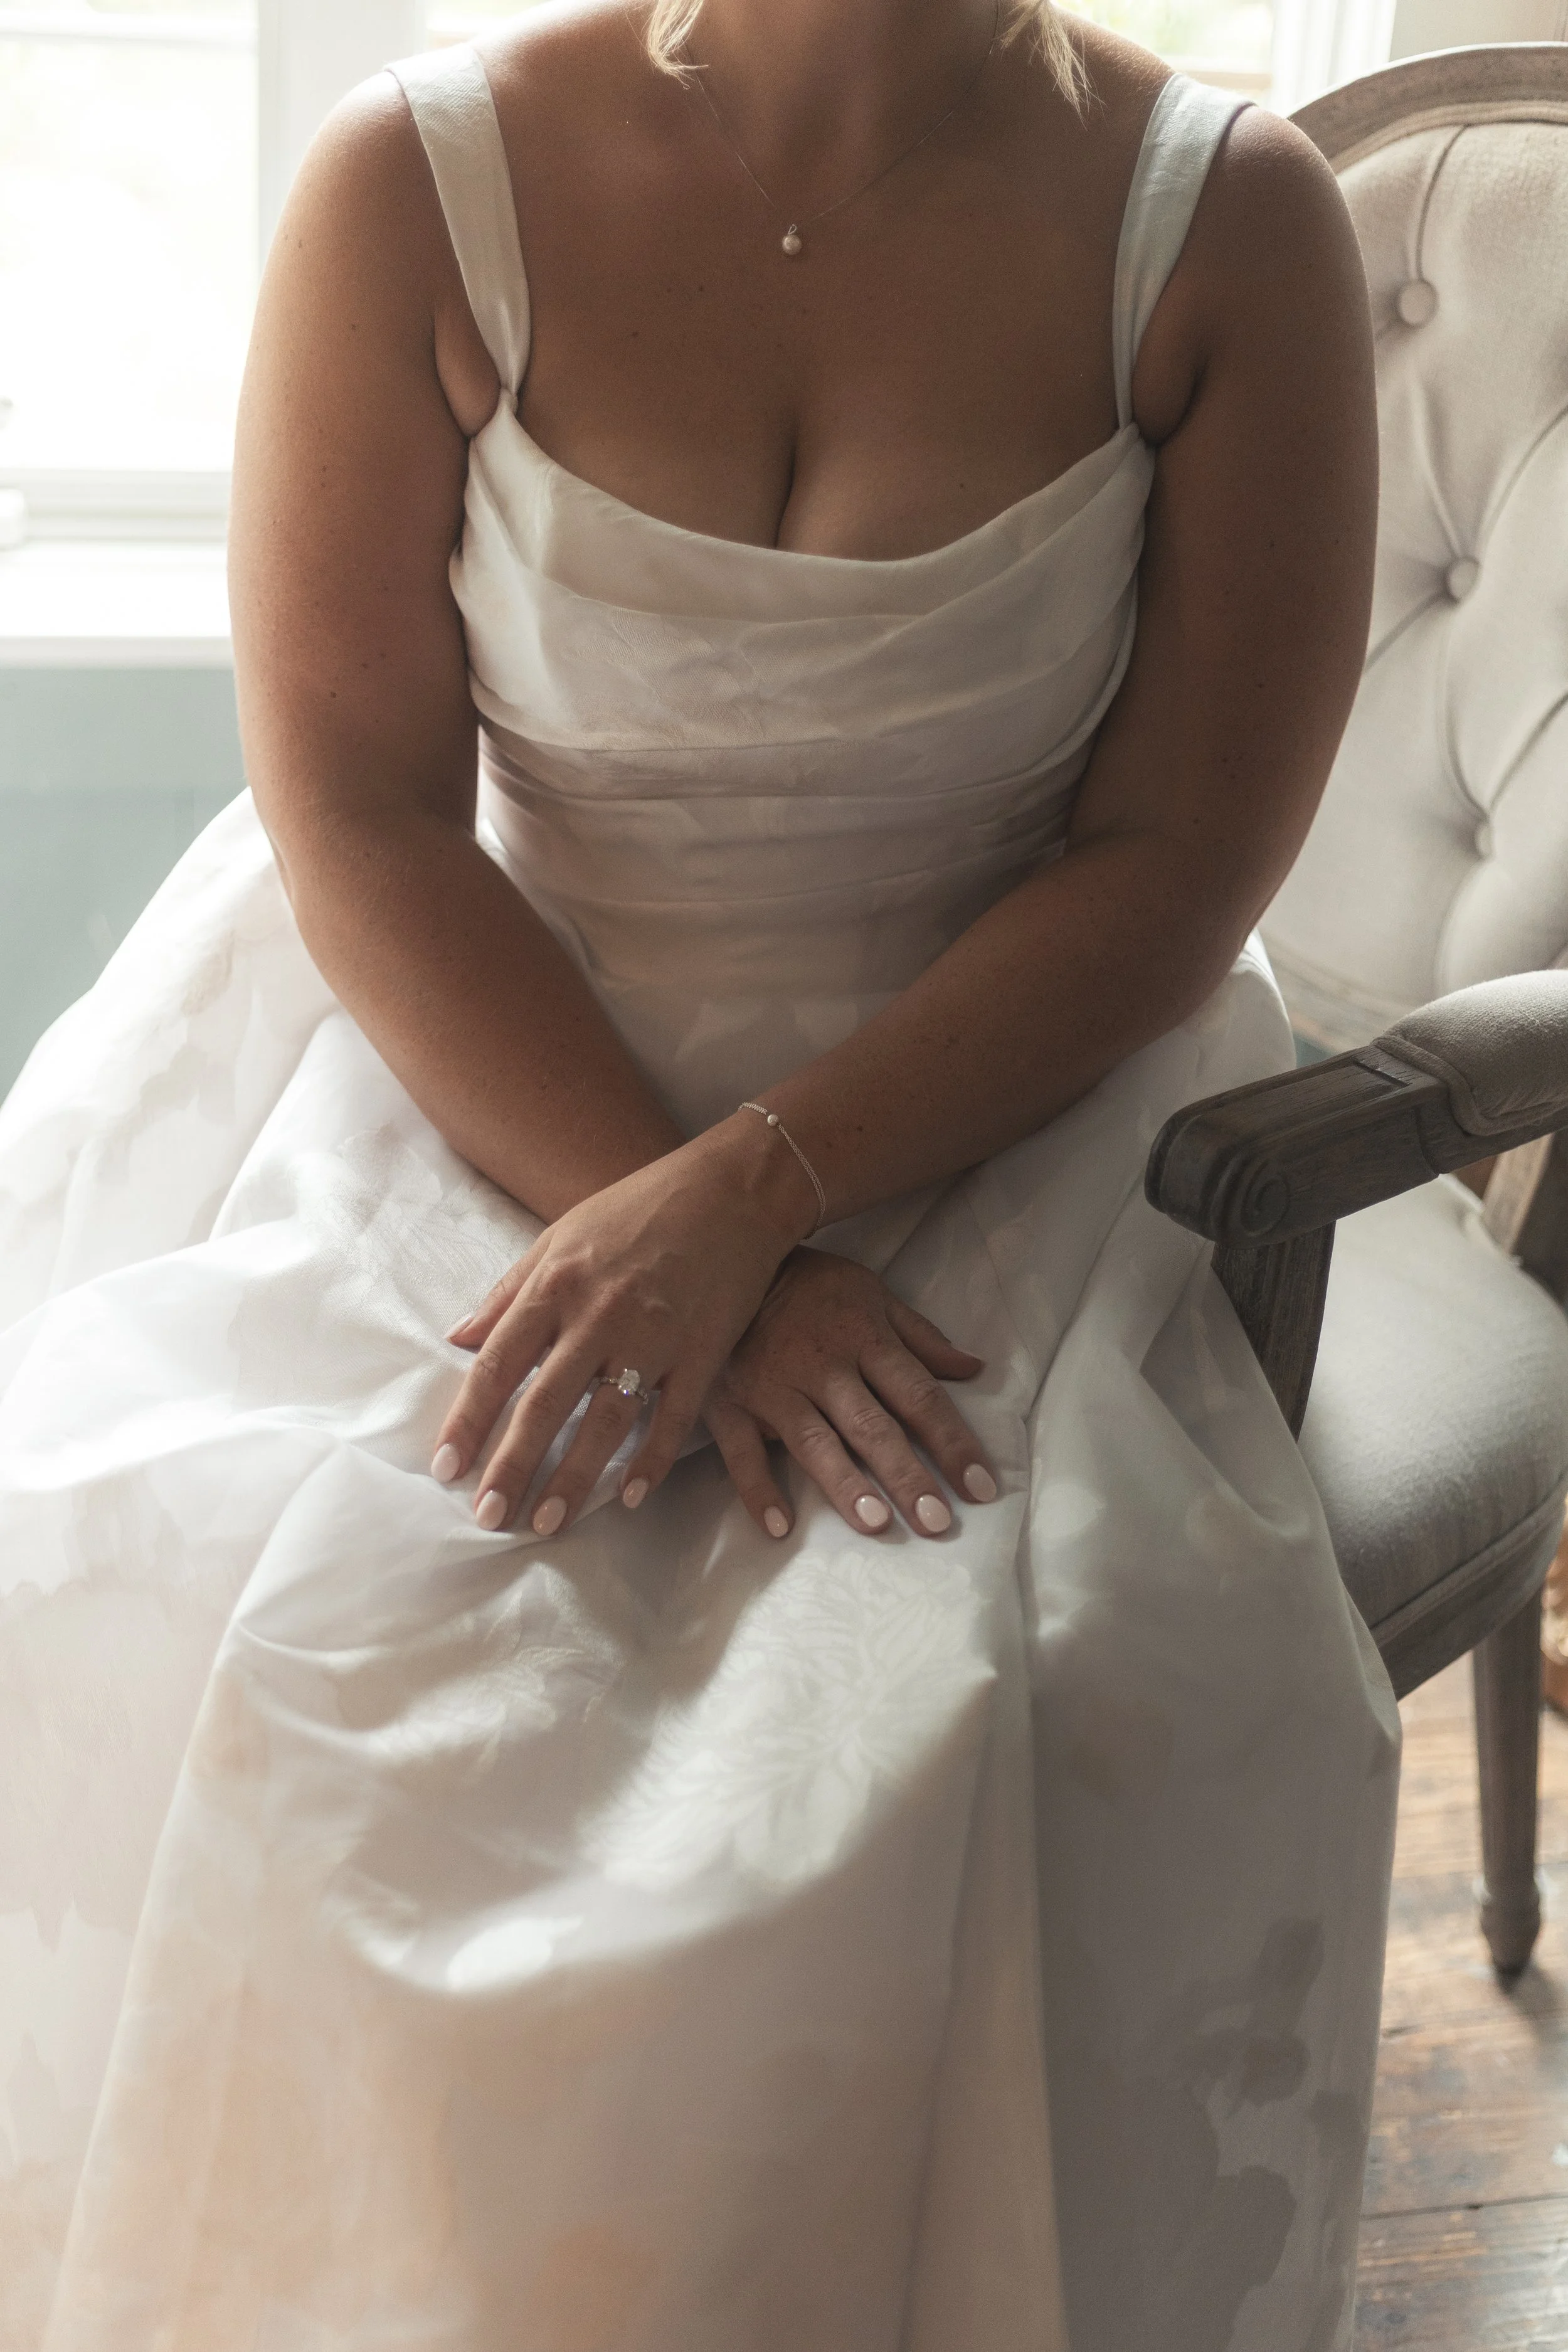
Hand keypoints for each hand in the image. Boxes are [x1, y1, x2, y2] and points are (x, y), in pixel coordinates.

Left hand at [432, 1117, 814, 1533]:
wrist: (732, 1189)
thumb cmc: (639, 1208)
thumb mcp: (560, 1237)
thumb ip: (508, 1293)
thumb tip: (457, 1339)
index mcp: (555, 1284)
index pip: (497, 1365)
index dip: (468, 1421)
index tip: (446, 1468)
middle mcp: (598, 1314)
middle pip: (545, 1404)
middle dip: (512, 1466)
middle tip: (488, 1516)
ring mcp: (654, 1336)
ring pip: (606, 1421)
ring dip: (574, 1477)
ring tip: (548, 1523)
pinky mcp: (702, 1351)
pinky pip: (673, 1417)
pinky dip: (652, 1460)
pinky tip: (629, 1497)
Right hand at [705, 1249, 997, 1540]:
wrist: (726, 1260)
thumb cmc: (813, 1288)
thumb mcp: (873, 1295)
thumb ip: (921, 1337)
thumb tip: (973, 1368)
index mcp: (866, 1340)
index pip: (919, 1397)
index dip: (953, 1443)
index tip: (981, 1489)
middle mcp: (825, 1368)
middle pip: (872, 1427)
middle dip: (906, 1475)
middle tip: (937, 1523)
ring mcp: (774, 1388)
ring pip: (815, 1442)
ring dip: (844, 1483)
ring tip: (875, 1523)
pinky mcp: (730, 1404)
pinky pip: (743, 1453)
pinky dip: (758, 1490)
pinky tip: (779, 1527)